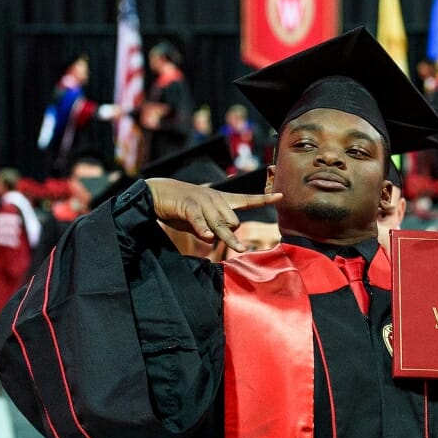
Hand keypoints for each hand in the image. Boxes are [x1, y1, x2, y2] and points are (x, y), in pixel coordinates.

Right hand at [146, 178, 282, 253]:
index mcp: (221, 200)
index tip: (281, 195)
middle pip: (234, 222)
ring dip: (221, 236)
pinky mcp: (189, 208)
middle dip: (229, 234)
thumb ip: (211, 227)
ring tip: (225, 245)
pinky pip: (201, 222)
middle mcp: (216, 199)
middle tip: (212, 235)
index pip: (247, 199)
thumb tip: (215, 239)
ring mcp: (203, 202)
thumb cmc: (180, 207)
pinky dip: (204, 230)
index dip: (264, 200)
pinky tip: (206, 237)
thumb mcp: (200, 218)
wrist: (156, 193)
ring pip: (221, 225)